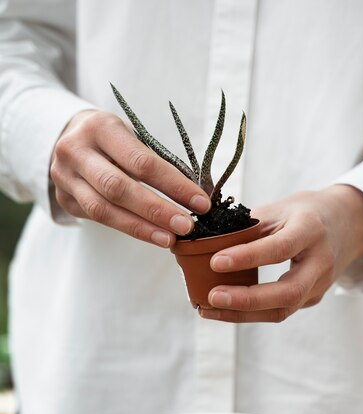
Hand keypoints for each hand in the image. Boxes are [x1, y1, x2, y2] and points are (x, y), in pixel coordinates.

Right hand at [50, 110, 210, 246]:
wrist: (69, 138)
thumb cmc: (113, 138)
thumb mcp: (131, 136)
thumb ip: (155, 162)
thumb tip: (193, 197)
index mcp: (99, 127)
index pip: (141, 161)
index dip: (173, 185)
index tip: (200, 203)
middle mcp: (75, 151)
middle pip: (119, 188)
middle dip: (156, 210)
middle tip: (186, 226)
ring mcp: (65, 177)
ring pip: (104, 210)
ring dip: (141, 228)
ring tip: (169, 239)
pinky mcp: (64, 199)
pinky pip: (98, 219)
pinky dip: (128, 228)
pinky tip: (151, 235)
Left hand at [200, 185, 362, 322]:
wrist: (349, 223)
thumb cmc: (306, 213)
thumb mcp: (279, 209)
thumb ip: (247, 226)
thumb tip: (204, 240)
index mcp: (310, 229)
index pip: (280, 248)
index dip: (247, 257)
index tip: (215, 262)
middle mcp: (320, 261)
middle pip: (287, 292)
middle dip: (247, 299)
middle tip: (212, 297)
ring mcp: (319, 284)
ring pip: (282, 309)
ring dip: (242, 314)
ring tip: (208, 308)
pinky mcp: (312, 298)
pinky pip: (279, 310)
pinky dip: (250, 313)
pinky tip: (223, 308)